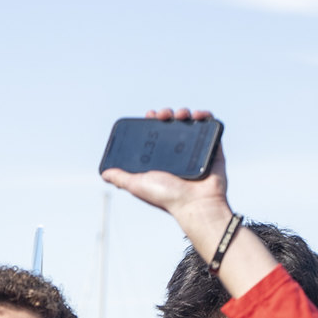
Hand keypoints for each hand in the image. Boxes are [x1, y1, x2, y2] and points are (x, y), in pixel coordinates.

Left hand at [100, 107, 229, 222]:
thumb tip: (104, 173)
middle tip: (164, 115)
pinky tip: (199, 114)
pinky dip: (206, 117)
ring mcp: (196, 152)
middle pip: (172, 127)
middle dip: (167, 115)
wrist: (196, 204)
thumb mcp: (138, 185)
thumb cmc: (167, 198)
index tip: (150, 115)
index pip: (155, 136)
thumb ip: (122, 178)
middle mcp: (178, 156)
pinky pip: (211, 129)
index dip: (152, 123)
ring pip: (190, 125)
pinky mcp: (212, 150)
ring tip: (182, 115)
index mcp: (161, 161)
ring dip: (184, 114)